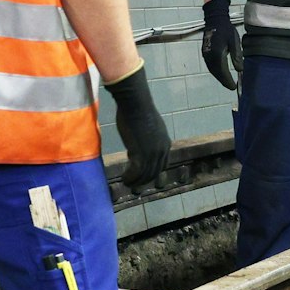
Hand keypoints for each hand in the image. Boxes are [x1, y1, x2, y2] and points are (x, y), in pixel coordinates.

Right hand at [105, 63, 170, 188]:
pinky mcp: (140, 154)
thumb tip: (140, 145)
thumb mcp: (149, 128)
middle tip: (133, 184)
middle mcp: (162, 150)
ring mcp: (152, 153)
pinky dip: (129, 178)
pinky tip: (123, 178)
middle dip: (144, 181)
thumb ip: (148, 139)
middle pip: (154, 173)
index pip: (162, 165)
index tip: (144, 177)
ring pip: (144, 175)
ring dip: (135, 181)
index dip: (153, 173)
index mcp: (166, 144)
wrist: (136, 104)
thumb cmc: (139, 111)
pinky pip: (135, 172)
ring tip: (126, 182)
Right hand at [199, 0, 241, 91]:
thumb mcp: (234, 42)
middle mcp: (209, 57)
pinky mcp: (205, 53)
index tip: (234, 87)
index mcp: (217, 54)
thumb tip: (240, 70)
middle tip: (231, 86)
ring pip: (212, 70)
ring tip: (227, 81)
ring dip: (219, 77)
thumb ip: (237, 56)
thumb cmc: (226, 29)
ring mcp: (205, 55)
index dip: (228, 80)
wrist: (214, 19)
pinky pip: (210, 66)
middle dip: (224, 81)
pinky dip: (216, 71)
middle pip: (216, 73)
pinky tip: (221, 72)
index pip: (223, 72)